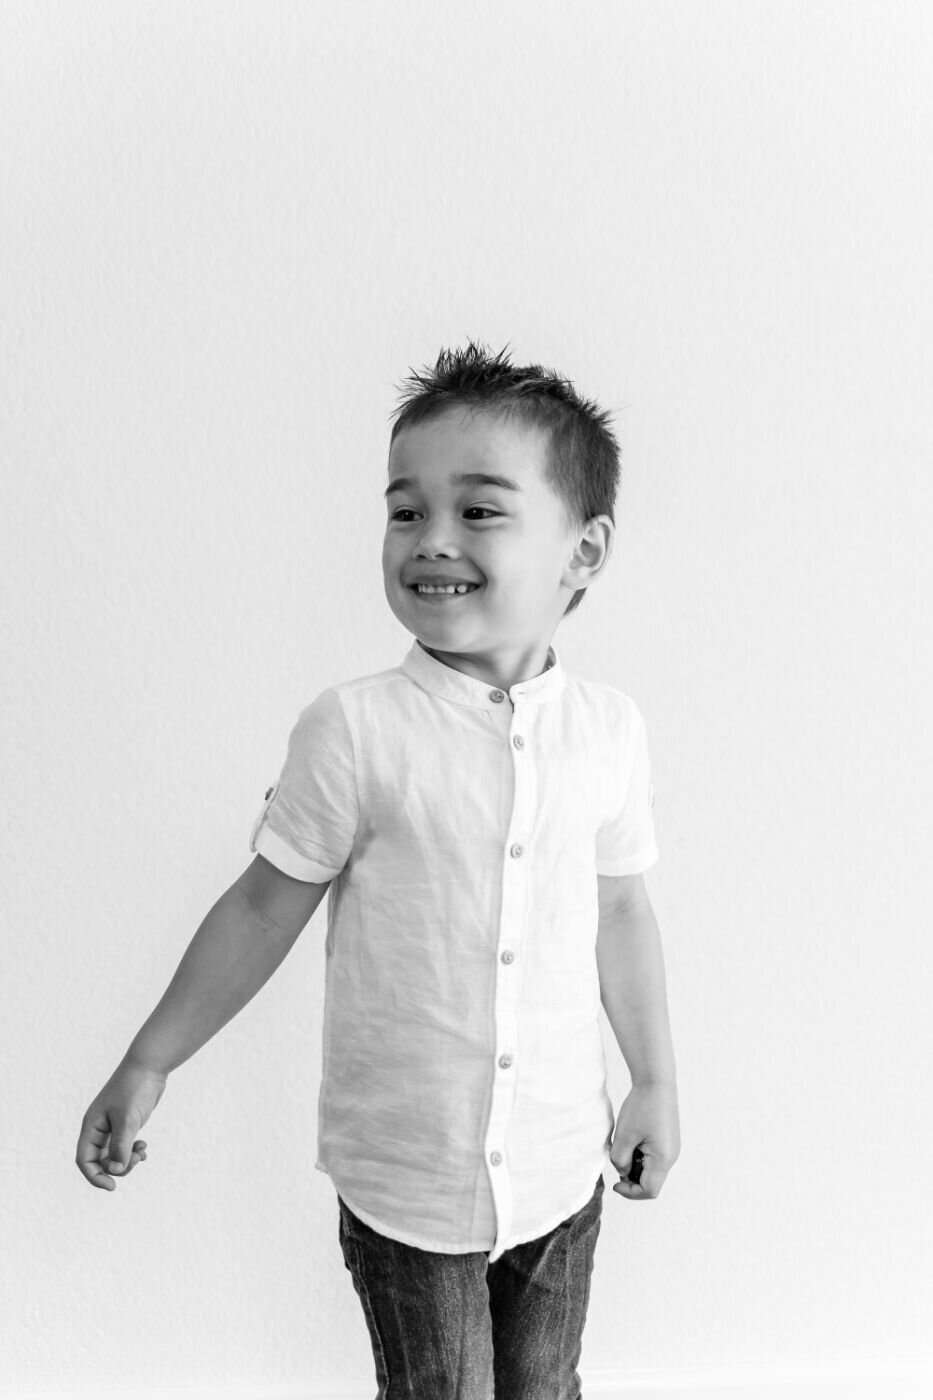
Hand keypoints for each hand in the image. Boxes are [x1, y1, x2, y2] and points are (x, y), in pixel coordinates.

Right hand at [75, 1057, 167, 1190]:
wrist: (148, 1065)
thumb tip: (116, 1172)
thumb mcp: (128, 1119)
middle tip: (136, 1160)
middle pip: (100, 1161)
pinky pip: (125, 1146)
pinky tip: (144, 1147)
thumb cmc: (134, 1088)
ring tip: (142, 1151)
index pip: (85, 1160)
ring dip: (127, 1160)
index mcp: (91, 1126)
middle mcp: (99, 1128)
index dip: (95, 1176)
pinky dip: (133, 1151)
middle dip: (117, 1167)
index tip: (112, 1187)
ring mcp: (112, 1126)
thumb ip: (121, 1146)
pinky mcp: (126, 1123)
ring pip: (114, 1155)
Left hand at [609, 1081, 679, 1199]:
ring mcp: (671, 1147)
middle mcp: (671, 1156)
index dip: (630, 1192)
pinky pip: (653, 1156)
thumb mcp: (624, 1136)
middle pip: (650, 1181)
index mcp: (663, 1159)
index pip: (649, 1190)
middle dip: (631, 1176)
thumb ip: (620, 1160)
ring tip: (624, 1144)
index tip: (615, 1184)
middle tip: (618, 1158)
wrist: (656, 1080)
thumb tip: (623, 1172)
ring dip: (634, 1163)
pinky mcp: (667, 1139)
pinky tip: (631, 1138)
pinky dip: (640, 1154)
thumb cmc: (642, 1106)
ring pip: (650, 1168)